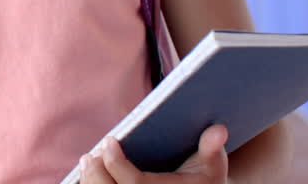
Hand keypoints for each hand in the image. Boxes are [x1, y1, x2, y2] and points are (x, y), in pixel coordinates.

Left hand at [80, 125, 228, 183]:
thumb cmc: (206, 177)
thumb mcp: (213, 163)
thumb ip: (212, 147)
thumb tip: (218, 129)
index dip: (116, 163)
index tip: (109, 141)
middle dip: (98, 175)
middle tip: (91, 155)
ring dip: (92, 183)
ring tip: (88, 162)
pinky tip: (91, 177)